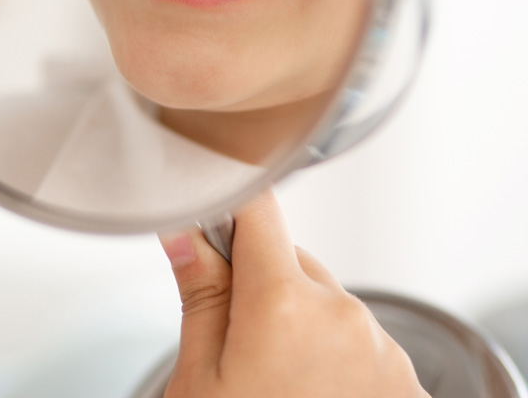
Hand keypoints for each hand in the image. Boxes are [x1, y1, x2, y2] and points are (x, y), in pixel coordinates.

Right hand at [160, 191, 427, 396]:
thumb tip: (183, 231)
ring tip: (274, 382)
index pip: (257, 209)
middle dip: (258, 280)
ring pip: (325, 300)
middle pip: (290, 259)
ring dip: (298, 318)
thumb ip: (199, 293)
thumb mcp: (200, 378)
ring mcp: (381, 349)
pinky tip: (309, 396)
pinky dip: (332, 352)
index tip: (211, 223)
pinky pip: (358, 338)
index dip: (230, 208)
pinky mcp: (404, 382)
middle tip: (233, 338)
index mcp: (283, 303)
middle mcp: (343, 314)